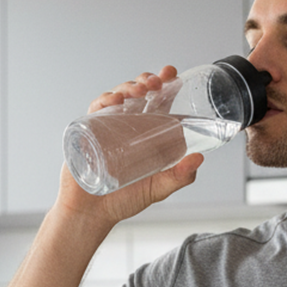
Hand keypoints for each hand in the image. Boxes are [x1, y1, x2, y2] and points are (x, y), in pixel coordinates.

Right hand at [57, 66, 204, 227]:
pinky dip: (105, 100)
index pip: (157, 102)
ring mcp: (106, 126)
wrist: (91, 213)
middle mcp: (127, 126)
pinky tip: (115, 101)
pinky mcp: (88, 131)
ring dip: (129, 86)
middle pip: (138, 93)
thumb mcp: (158, 189)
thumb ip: (179, 176)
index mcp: (145, 134)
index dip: (164, 84)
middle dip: (147, 81)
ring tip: (139, 90)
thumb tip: (199, 158)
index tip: (171, 74)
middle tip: (156, 83)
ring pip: (118, 96)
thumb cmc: (123, 201)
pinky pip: (96, 109)